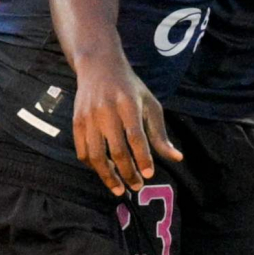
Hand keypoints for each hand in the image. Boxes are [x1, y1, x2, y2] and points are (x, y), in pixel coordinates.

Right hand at [71, 62, 180, 196]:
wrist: (98, 67)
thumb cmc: (130, 88)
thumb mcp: (150, 105)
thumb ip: (160, 133)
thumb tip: (177, 158)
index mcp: (128, 105)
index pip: (136, 137)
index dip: (143, 158)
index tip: (149, 175)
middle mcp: (106, 112)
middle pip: (117, 150)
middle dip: (127, 173)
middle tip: (137, 186)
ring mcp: (88, 117)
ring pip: (96, 155)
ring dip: (107, 175)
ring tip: (119, 188)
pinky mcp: (76, 122)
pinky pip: (82, 151)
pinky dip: (92, 166)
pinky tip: (104, 172)